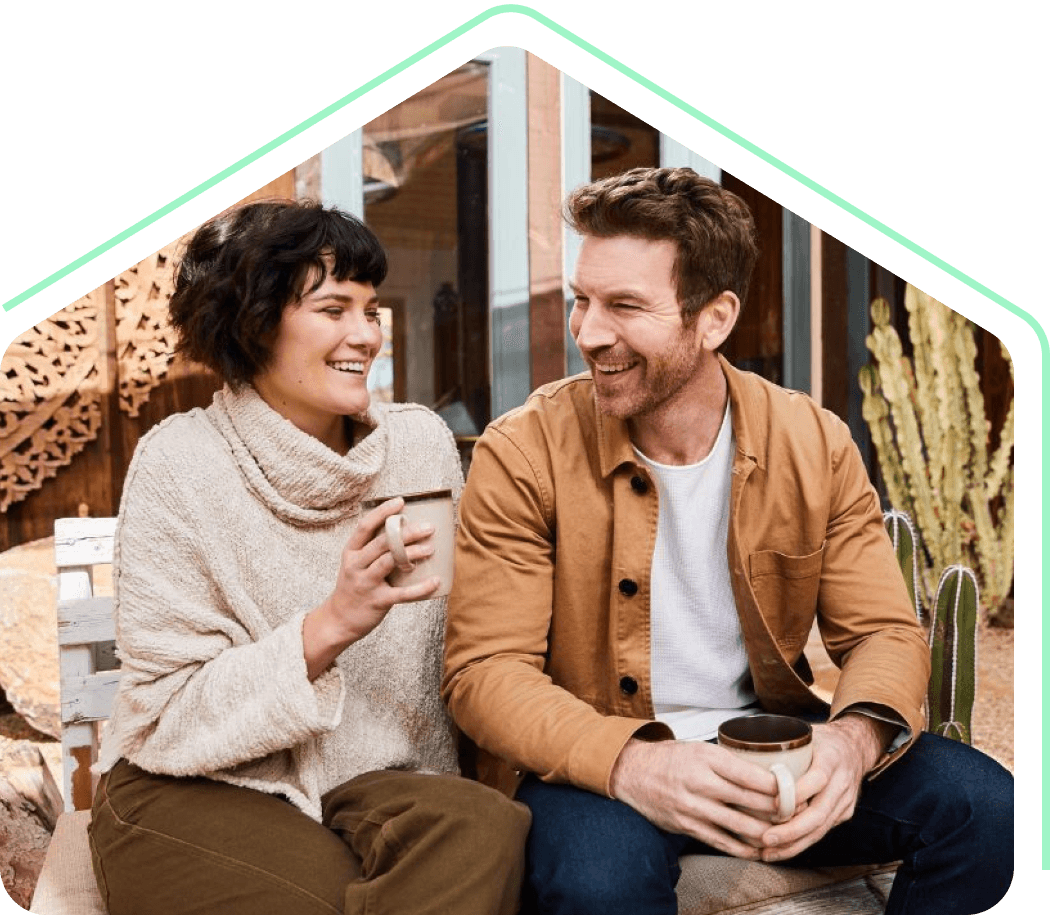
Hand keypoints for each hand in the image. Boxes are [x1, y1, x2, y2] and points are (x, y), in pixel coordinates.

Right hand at [303, 498, 439, 677]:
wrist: (338, 621)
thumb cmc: (354, 587)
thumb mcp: (355, 564)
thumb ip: (373, 550)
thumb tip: (405, 531)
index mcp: (351, 552)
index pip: (365, 526)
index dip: (382, 512)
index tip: (401, 501)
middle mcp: (356, 565)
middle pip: (382, 543)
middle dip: (407, 533)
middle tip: (428, 528)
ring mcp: (366, 584)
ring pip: (390, 562)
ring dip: (413, 554)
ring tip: (431, 549)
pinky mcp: (378, 602)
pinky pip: (403, 593)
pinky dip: (421, 588)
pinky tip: (435, 581)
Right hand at [610, 738, 782, 858]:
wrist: (633, 772)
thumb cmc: (671, 758)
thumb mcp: (700, 748)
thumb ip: (729, 760)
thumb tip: (767, 772)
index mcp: (707, 758)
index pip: (753, 775)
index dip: (780, 786)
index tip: (795, 788)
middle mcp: (701, 783)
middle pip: (752, 802)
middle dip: (780, 810)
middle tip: (797, 811)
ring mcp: (694, 807)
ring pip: (741, 826)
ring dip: (767, 832)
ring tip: (783, 831)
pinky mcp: (688, 826)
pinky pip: (723, 842)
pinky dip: (745, 848)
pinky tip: (759, 849)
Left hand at [759, 714, 888, 861]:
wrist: (855, 747)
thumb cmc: (822, 739)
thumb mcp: (806, 733)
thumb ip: (782, 742)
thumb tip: (740, 745)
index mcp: (832, 758)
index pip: (818, 778)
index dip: (798, 793)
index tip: (775, 803)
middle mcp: (842, 782)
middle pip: (819, 813)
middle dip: (791, 830)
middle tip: (766, 839)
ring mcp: (844, 801)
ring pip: (821, 829)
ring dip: (794, 844)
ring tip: (768, 853)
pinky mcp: (843, 814)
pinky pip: (821, 832)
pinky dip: (800, 843)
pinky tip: (781, 850)